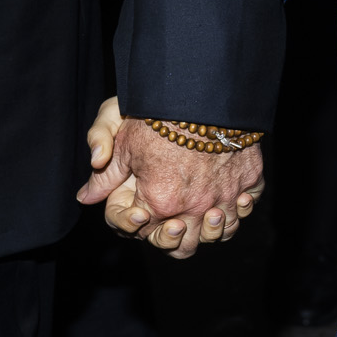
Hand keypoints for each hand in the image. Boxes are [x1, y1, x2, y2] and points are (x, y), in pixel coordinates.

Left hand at [77, 94, 263, 259]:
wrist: (204, 90)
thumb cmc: (158, 113)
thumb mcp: (122, 140)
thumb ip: (104, 174)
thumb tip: (85, 197)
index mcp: (161, 202)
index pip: (150, 234)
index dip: (144, 225)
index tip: (145, 208)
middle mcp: (196, 206)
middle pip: (186, 246)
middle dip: (176, 238)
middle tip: (173, 220)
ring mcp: (227, 195)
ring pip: (222, 231)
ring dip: (212, 227)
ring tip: (204, 211)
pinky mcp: (250, 178)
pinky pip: (248, 205)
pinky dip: (242, 204)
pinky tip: (233, 194)